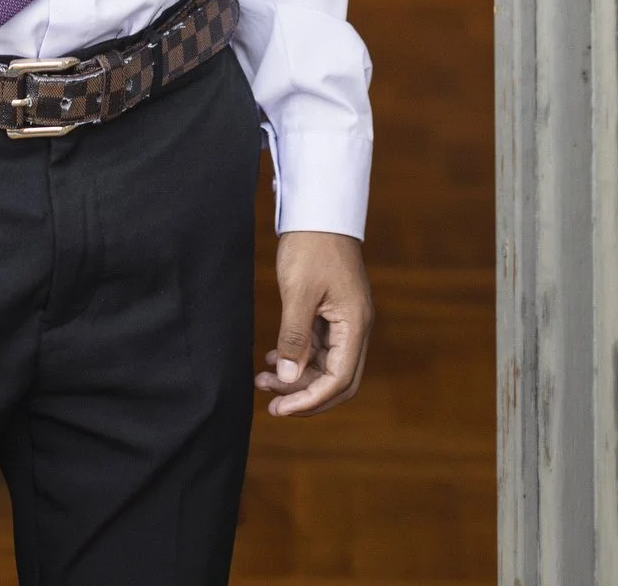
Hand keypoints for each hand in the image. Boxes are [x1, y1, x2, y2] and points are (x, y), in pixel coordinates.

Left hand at [256, 230, 372, 416]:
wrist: (319, 209)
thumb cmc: (311, 245)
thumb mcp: (298, 291)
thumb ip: (294, 337)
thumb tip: (288, 378)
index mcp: (355, 325)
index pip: (339, 379)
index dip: (310, 400)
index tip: (280, 408)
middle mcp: (355, 327)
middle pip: (337, 380)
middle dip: (304, 395)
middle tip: (271, 404)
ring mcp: (344, 320)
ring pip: (325, 365)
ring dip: (296, 377)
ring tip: (262, 380)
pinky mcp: (331, 312)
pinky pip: (318, 347)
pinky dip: (297, 357)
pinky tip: (271, 358)